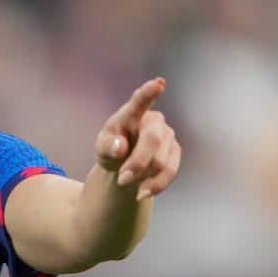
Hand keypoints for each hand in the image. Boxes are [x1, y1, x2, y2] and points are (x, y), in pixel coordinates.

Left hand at [96, 77, 182, 201]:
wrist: (125, 166)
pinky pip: (170, 172)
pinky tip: (141, 193)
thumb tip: (120, 147)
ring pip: (160, 161)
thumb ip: (108, 147)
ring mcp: (168, 135)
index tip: (158, 83)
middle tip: (121, 179)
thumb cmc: (112, 151)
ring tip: (126, 181)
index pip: (140, 101)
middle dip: (137, 163)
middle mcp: (154, 120)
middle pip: (152, 141)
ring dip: (142, 177)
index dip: (149, 92)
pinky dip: (154, 186)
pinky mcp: (175, 152)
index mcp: (131, 113)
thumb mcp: (102, 150)